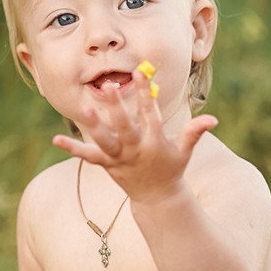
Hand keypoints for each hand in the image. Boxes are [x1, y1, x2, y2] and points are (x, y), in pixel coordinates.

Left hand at [52, 67, 216, 200]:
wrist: (157, 198)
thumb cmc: (171, 168)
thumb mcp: (184, 150)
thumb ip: (195, 132)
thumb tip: (213, 119)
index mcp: (155, 142)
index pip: (150, 114)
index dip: (146, 93)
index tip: (141, 72)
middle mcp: (135, 150)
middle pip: (125, 126)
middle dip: (117, 107)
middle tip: (109, 85)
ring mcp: (119, 159)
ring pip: (104, 141)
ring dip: (94, 125)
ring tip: (84, 107)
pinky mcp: (107, 165)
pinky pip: (88, 156)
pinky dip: (73, 148)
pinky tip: (56, 139)